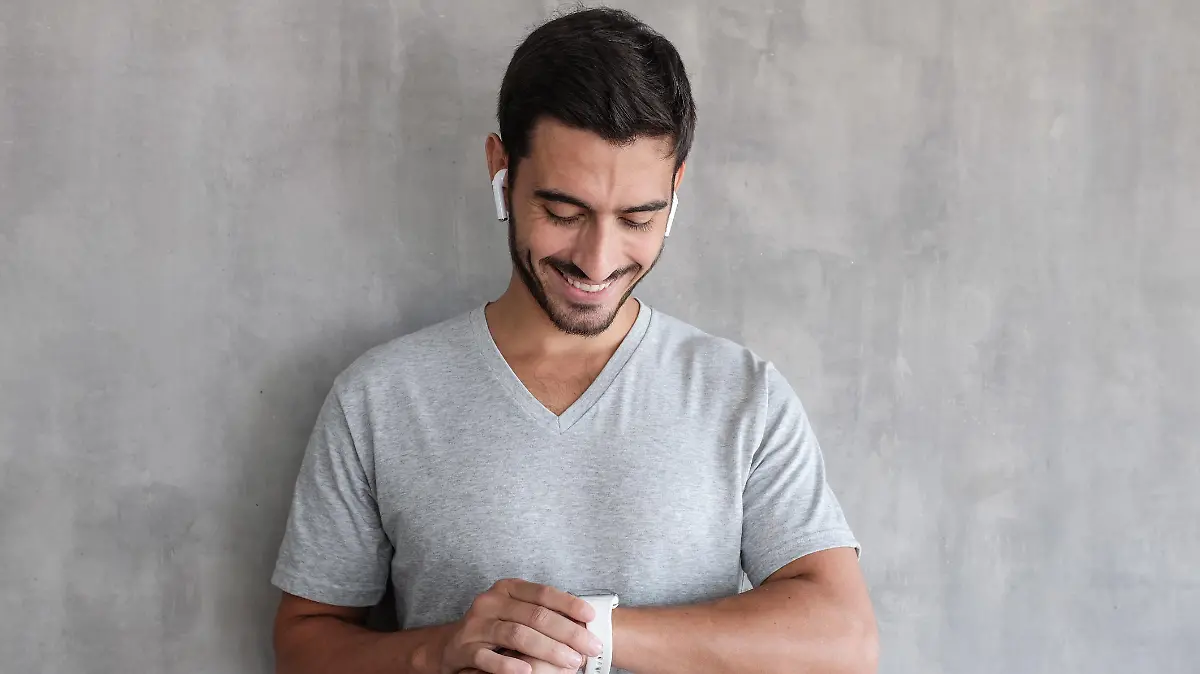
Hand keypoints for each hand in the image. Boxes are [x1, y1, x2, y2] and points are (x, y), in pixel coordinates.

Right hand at [438, 577, 601, 673]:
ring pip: (516, 635)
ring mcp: (475, 625)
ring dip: (547, 649)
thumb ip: (543, 613)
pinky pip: (487, 658)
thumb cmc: (496, 627)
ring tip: (570, 660)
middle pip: (534, 615)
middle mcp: (489, 602)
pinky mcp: (463, 649)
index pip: (542, 593)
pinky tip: (527, 671)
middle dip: (567, 632)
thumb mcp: (517, 613)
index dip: (569, 604)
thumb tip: (585, 623)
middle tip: (590, 647)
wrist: (452, 645)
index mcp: (506, 588)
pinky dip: (508, 665)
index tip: (592, 617)